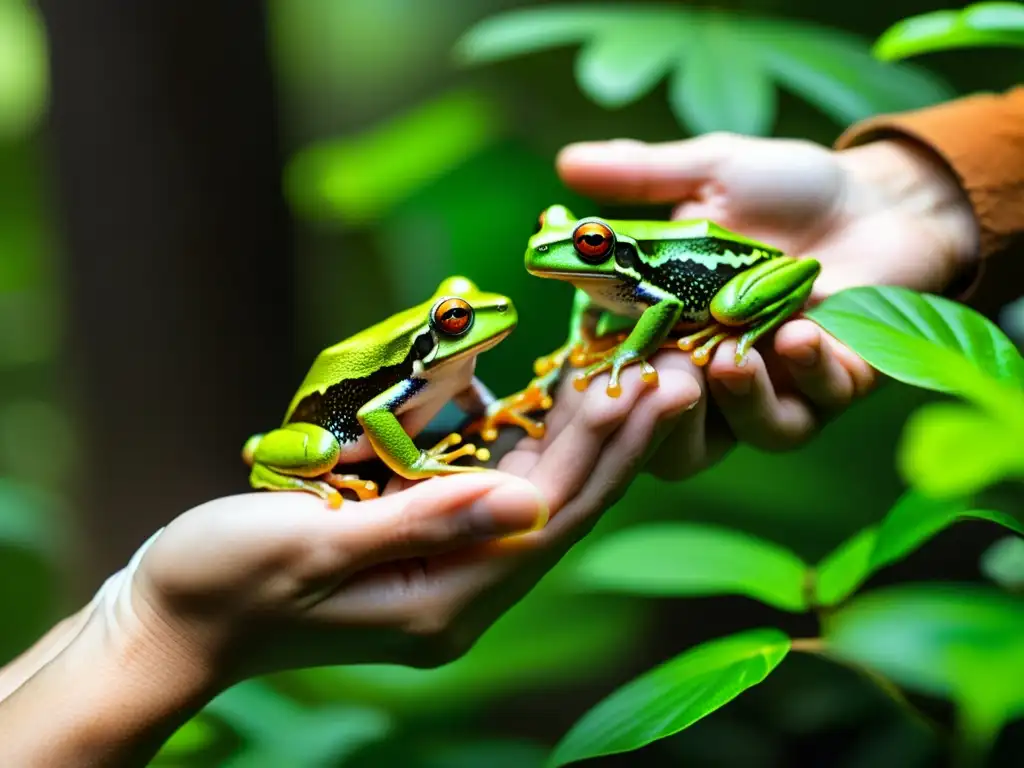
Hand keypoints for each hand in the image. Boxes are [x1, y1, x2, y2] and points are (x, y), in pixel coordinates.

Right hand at [0, 349, 705, 765]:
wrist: (171, 619)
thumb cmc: (223, 581)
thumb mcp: (312, 547)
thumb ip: (422, 522)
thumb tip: (527, 501)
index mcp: (444, 604)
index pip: (549, 523)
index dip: (602, 453)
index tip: (644, 382)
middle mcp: (461, 593)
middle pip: (560, 509)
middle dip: (617, 440)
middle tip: (668, 366)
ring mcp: (445, 572)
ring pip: (536, 497)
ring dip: (582, 436)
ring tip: (631, 370)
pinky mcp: (421, 546)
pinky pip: (495, 492)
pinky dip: (528, 445)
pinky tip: (556, 400)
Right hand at [556, 133, 979, 456]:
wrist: (882, 193)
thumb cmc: (792, 188)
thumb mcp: (712, 174)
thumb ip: (644, 176)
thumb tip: (566, 162)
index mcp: (678, 328)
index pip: (625, 371)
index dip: (603, 382)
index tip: (589, 362)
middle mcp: (721, 370)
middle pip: (675, 438)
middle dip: (663, 420)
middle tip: (664, 377)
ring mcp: (781, 383)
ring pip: (749, 432)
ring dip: (740, 401)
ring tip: (732, 358)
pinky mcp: (839, 382)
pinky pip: (818, 404)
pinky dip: (804, 374)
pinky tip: (796, 335)